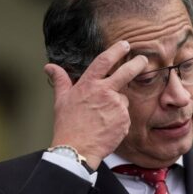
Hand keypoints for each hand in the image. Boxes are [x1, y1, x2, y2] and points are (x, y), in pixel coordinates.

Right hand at [44, 41, 147, 169]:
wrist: (77, 149)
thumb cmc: (67, 125)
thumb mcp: (61, 100)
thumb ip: (60, 80)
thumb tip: (49, 67)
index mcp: (89, 84)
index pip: (105, 60)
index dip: (116, 50)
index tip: (125, 44)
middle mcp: (105, 92)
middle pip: (127, 72)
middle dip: (137, 63)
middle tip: (143, 60)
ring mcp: (116, 106)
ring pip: (123, 99)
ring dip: (116, 104)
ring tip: (101, 118)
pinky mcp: (124, 120)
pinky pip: (124, 115)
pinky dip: (118, 119)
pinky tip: (106, 126)